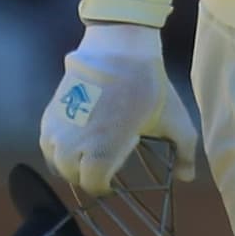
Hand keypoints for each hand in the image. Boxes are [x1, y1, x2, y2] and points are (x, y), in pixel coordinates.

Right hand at [38, 23, 197, 196]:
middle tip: (102, 166)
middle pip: (73, 176)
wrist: (119, 50)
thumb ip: (184, 153)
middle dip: (87, 175)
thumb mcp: (175, 122)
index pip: (93, 184)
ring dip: (69, 163)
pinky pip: (46, 142)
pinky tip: (74, 141)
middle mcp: (72, 145)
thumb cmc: (148, 88)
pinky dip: (57, 147)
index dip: (104, 185)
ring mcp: (57, 129)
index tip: (113, 181)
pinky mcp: (49, 113)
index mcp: (100, 153)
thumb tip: (188, 177)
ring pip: (56, 161)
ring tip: (86, 155)